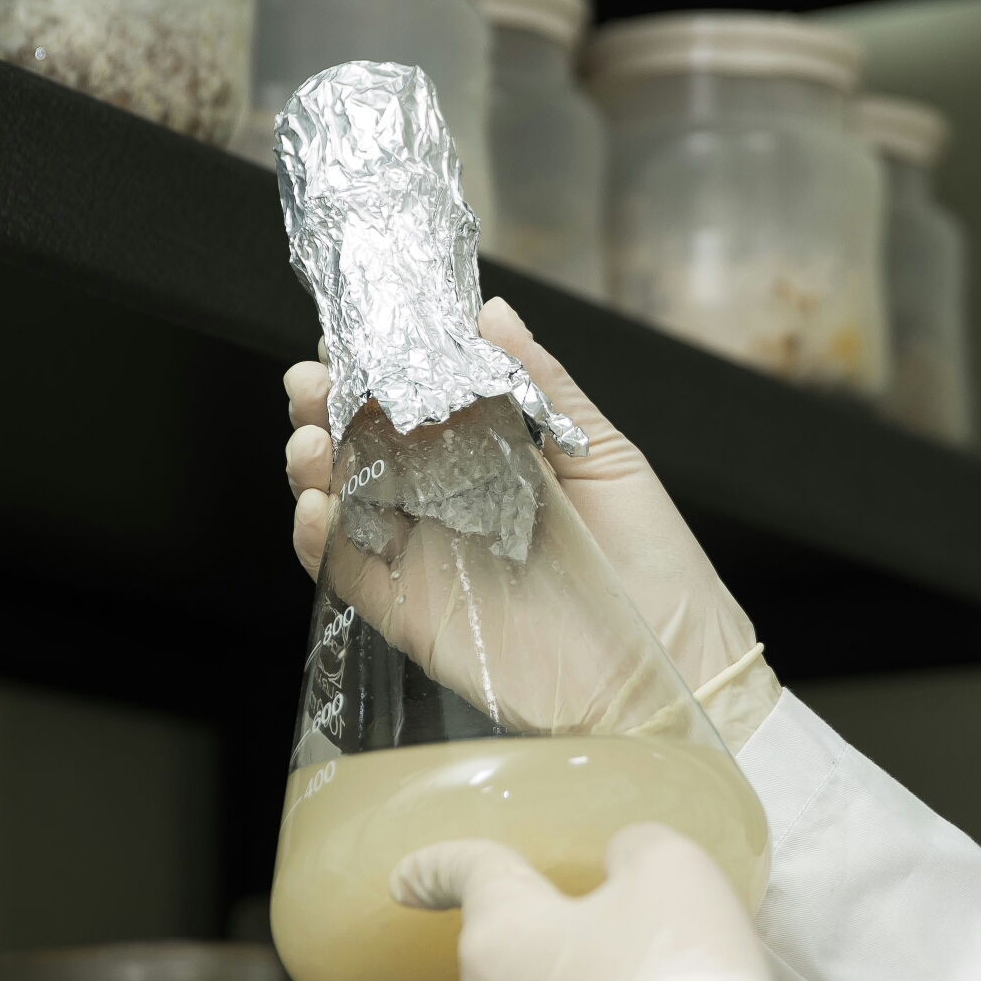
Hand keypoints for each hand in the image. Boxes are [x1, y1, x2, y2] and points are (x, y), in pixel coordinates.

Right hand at [287, 297, 759, 692]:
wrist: (670, 669)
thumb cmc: (654, 562)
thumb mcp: (605, 457)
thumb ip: (543, 386)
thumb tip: (491, 311)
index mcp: (492, 455)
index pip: (417, 399)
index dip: (379, 364)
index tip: (352, 329)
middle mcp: (448, 502)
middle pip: (365, 444)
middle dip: (328, 406)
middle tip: (310, 380)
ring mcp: (425, 557)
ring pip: (344, 501)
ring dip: (313, 465)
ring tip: (309, 439)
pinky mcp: (411, 614)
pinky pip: (347, 573)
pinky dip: (318, 540)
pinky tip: (317, 508)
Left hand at [391, 823, 788, 980]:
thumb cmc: (672, 977)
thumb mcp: (671, 874)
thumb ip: (636, 853)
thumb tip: (624, 867)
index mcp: (502, 931)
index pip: (464, 875)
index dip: (437, 867)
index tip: (402, 880)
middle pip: (514, 951)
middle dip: (556, 942)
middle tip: (628, 940)